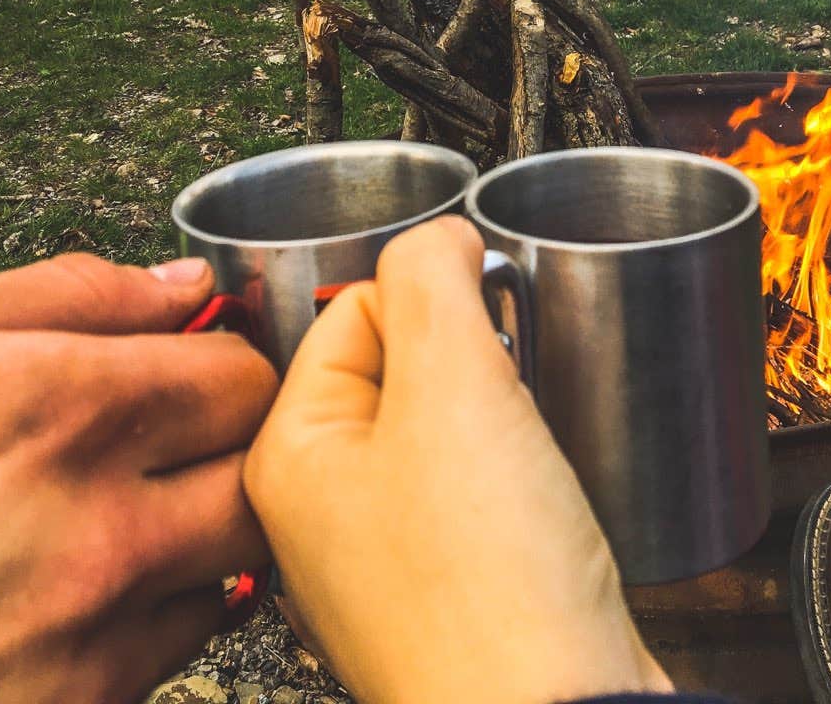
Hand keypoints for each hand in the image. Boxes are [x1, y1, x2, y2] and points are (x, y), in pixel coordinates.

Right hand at [0, 253, 277, 703]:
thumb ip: (64, 295)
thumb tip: (172, 283)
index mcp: (61, 410)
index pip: (240, 375)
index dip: (226, 360)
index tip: (199, 364)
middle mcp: (93, 529)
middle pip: (261, 478)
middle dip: (237, 448)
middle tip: (186, 438)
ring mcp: (82, 642)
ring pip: (226, 573)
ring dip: (194, 535)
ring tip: (118, 514)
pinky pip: (163, 658)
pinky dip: (143, 619)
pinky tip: (74, 590)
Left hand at [245, 218, 671, 703]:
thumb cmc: (490, 590)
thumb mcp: (454, 384)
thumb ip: (432, 279)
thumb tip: (439, 237)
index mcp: (291, 454)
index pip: (355, 306)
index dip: (435, 302)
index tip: (486, 327)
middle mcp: (323, 510)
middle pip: (402, 364)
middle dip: (471, 365)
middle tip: (503, 410)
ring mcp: (383, 558)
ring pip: (446, 429)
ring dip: (500, 422)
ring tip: (525, 466)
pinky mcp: (448, 591)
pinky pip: (478, 494)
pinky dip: (517, 482)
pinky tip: (539, 510)